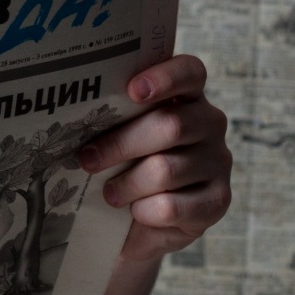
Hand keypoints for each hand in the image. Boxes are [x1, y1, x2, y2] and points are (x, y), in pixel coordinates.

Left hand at [78, 54, 230, 263]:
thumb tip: (76, 112)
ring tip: (109, 192)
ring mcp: (218, 161)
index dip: (164, 78)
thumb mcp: (118, 133)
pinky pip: (173, 206)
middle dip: (121, 144)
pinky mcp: (218, 200)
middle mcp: (210, 123)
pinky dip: (145, 211)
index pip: (189, 72)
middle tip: (88, 159)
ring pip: (166, 170)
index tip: (132, 90)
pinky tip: (136, 211)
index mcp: (187, 95)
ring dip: (127, 184)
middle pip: (171, 126)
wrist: (140, 221)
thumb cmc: (124, 163)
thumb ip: (113, 115)